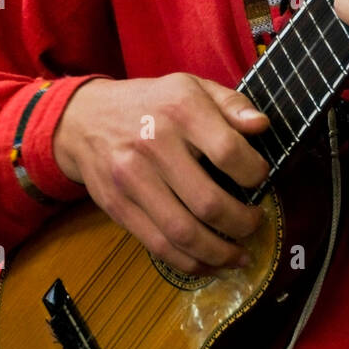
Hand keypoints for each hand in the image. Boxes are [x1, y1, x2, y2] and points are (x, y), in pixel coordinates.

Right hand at [53, 74, 269, 275]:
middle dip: (242, 223)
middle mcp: (154, 145)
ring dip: (220, 253)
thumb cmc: (151, 103)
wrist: (85, 118)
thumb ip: (232, 103)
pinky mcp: (118, 207)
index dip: (255, 173)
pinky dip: (190, 262)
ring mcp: (132, 180)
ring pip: (184, 233)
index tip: (261, 178)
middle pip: (208, 202)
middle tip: (255, 223)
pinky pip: (159, 246)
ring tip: (240, 254)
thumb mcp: (192, 86)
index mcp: (180, 109)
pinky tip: (210, 262)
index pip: (228, 152)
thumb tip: (262, 126)